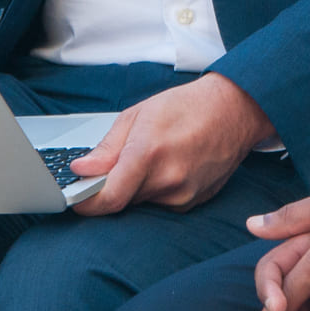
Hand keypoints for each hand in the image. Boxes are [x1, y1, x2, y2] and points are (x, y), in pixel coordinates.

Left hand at [69, 73, 273, 215]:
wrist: (233, 112)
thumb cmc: (187, 107)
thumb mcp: (138, 115)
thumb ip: (108, 148)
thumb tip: (82, 169)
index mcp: (148, 154)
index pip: (109, 198)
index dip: (86, 203)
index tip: (76, 200)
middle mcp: (168, 180)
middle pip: (123, 200)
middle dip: (114, 185)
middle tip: (122, 160)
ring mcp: (183, 195)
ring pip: (142, 201)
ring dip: (137, 186)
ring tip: (155, 155)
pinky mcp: (193, 203)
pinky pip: (162, 202)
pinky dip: (157, 189)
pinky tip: (170, 164)